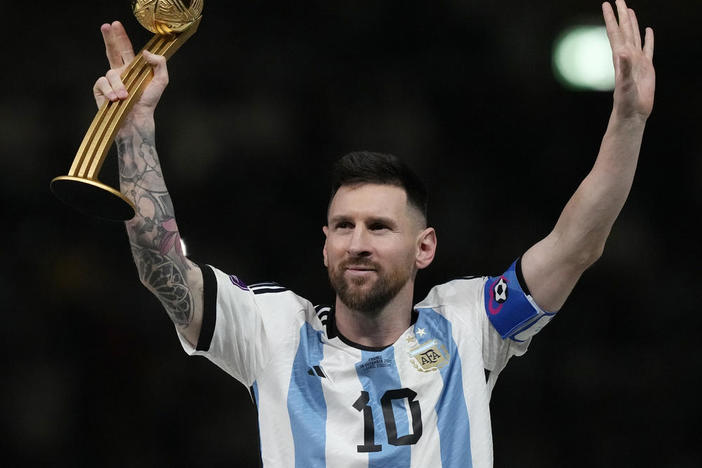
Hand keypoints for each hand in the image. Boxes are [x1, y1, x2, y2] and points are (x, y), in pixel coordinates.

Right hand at [92, 21, 168, 115]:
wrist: (137, 120)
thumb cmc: (149, 102)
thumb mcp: (161, 81)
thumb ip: (159, 64)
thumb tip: (145, 52)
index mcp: (133, 68)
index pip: (125, 49)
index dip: (120, 36)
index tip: (115, 24)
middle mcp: (120, 72)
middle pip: (112, 51)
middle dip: (109, 38)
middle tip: (106, 26)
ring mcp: (110, 81)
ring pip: (111, 72)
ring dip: (118, 85)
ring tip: (124, 97)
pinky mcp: (101, 90)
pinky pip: (102, 83)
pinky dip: (109, 90)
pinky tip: (115, 99)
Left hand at [602, 1, 654, 120]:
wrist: (632, 113)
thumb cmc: (625, 101)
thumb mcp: (624, 84)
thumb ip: (624, 68)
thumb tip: (622, 52)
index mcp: (620, 57)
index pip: (615, 33)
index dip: (611, 18)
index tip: (606, 4)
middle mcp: (627, 56)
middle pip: (624, 30)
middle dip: (621, 15)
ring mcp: (637, 60)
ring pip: (634, 36)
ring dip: (632, 23)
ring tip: (629, 10)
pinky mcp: (647, 67)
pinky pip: (648, 48)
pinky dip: (648, 38)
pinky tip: (647, 31)